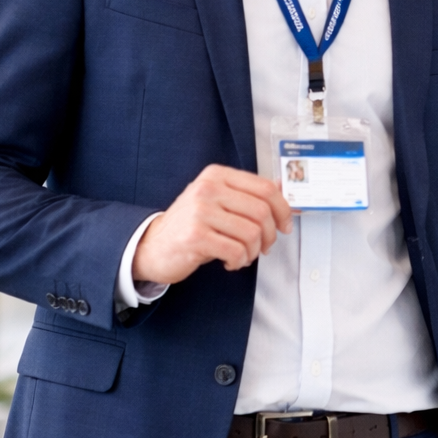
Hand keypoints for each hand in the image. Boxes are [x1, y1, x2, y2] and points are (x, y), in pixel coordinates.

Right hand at [132, 165, 293, 285]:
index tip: (286, 225)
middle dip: (270, 235)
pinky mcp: (195, 236)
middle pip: (262, 211)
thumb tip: (283, 189)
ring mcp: (200, 211)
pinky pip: (235, 250)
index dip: (283, 209)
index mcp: (217, 175)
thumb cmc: (190, 224)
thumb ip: (247, 194)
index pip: (265, 188)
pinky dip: (239, 261)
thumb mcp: (218, 201)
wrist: (151, 245)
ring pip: (251, 233)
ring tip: (243, 255)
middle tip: (264, 247)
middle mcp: (208, 188)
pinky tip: (230, 261)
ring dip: (253, 251)